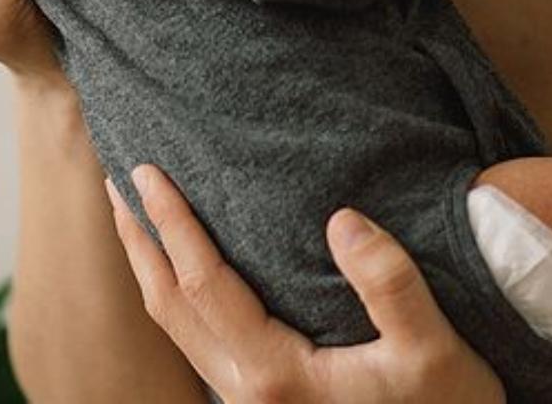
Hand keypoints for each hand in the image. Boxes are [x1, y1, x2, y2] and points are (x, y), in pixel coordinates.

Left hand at [105, 164, 505, 403]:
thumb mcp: (435, 351)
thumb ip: (391, 286)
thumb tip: (342, 219)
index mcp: (275, 374)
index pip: (200, 282)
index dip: (169, 223)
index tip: (145, 170)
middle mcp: (248, 393)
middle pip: (168, 306)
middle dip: (140, 241)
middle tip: (116, 182)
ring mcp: (252, 402)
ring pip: (178, 328)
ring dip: (152, 268)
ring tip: (139, 218)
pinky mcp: (266, 401)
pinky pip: (200, 339)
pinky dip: (179, 295)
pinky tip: (190, 270)